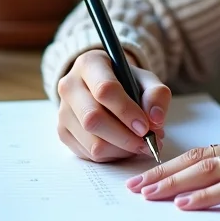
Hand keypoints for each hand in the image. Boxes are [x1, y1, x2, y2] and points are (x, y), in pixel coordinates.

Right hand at [56, 49, 170, 161]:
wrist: (104, 87)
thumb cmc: (126, 82)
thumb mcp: (145, 79)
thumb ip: (156, 94)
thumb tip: (155, 119)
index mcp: (89, 64)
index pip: (104, 90)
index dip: (127, 111)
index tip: (146, 126)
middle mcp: (70, 86)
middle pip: (93, 119)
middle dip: (125, 137)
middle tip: (148, 143)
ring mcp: (63, 111)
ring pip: (91, 142)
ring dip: (122, 150)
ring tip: (140, 145)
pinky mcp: (63, 132)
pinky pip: (88, 154)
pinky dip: (112, 155)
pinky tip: (124, 146)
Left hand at [123, 130, 219, 214]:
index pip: (208, 150)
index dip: (175, 161)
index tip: (150, 172)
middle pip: (199, 156)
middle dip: (162, 172)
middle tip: (134, 184)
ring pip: (208, 169)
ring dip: (173, 183)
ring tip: (147, 195)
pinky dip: (204, 196)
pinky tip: (184, 204)